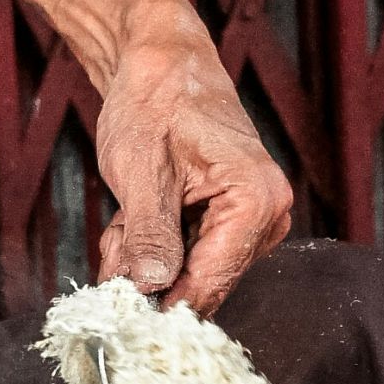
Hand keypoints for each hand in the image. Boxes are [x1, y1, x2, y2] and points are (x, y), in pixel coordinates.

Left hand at [94, 40, 293, 313]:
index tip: (121, 315)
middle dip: (146, 273)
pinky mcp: (229, 224)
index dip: (162, 305)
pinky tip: (135, 217)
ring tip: (126, 216)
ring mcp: (250, 222)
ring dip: (143, 258)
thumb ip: (149, 236)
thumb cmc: (154, 103)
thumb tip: (151, 287)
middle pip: (199, 284)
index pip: (211, 282)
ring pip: (184, 276)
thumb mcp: (141, 172)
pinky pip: (183, 260)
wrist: (160, 68)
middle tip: (117, 236)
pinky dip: (149, 247)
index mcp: (256, 199)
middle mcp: (266, 216)